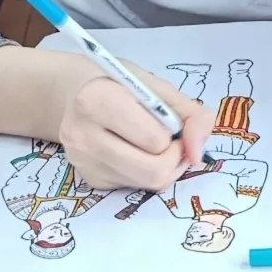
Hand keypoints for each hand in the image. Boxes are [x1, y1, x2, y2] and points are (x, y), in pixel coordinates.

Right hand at [55, 56, 214, 191]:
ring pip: (146, 184)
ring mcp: (83, 161)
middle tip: (171, 140)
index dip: (174, 133)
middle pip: (153, 171)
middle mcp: (82, 135)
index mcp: (97, 100)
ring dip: (162, 166)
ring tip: (155, 145)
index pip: (155, 140)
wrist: (74, 93)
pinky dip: (144, 172)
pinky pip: (132, 187)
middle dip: (173, 157)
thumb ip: (191, 114)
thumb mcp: (157, 86)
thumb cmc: (120, 84)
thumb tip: (197, 154)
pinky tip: (134, 151)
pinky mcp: (88, 179)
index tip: (169, 120)